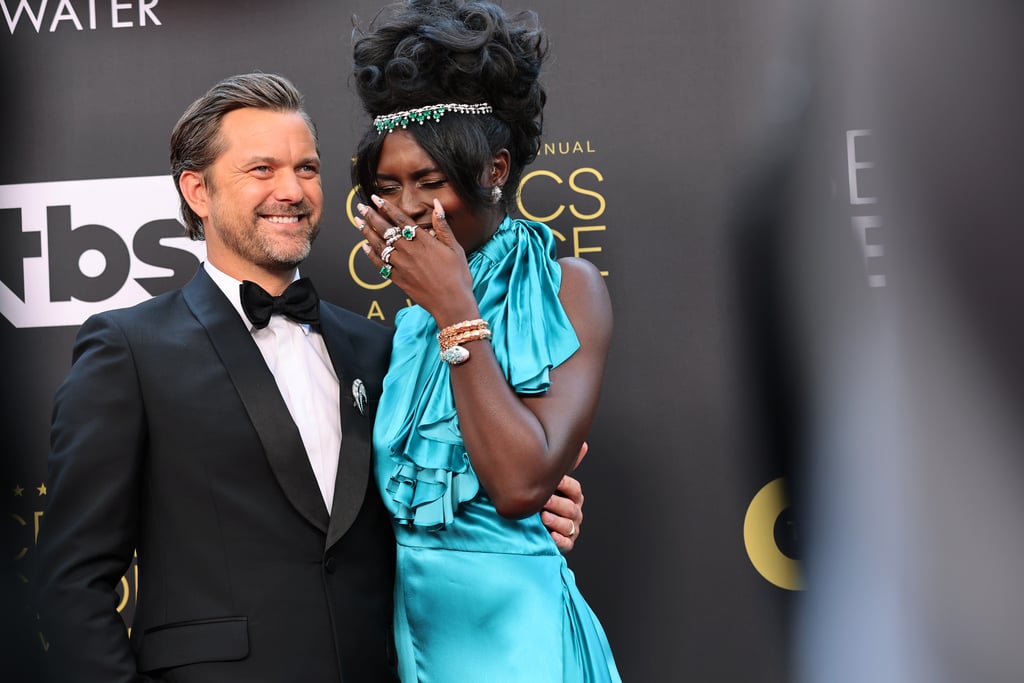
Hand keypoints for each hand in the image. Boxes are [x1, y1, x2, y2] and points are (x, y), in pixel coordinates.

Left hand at [356, 196, 476, 323]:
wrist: (451, 303)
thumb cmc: (457, 276)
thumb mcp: (455, 247)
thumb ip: (443, 225)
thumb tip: (436, 204)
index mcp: (423, 241)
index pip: (400, 219)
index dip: (387, 208)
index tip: (376, 198)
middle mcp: (409, 251)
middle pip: (385, 230)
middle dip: (371, 216)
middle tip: (361, 207)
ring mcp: (401, 265)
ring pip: (379, 245)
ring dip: (367, 232)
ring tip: (358, 222)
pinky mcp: (398, 279)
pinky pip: (380, 265)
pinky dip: (371, 255)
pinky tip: (364, 247)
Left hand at [541, 442, 587, 551]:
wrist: (535, 523)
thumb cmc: (544, 499)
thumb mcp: (553, 483)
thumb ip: (565, 466)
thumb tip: (583, 444)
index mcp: (573, 496)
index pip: (574, 489)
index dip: (565, 485)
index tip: (554, 481)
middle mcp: (575, 512)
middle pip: (571, 508)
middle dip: (557, 504)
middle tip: (544, 501)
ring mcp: (571, 528)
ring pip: (568, 525)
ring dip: (556, 521)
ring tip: (543, 517)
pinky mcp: (565, 543)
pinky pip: (566, 543)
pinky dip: (559, 540)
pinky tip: (551, 536)